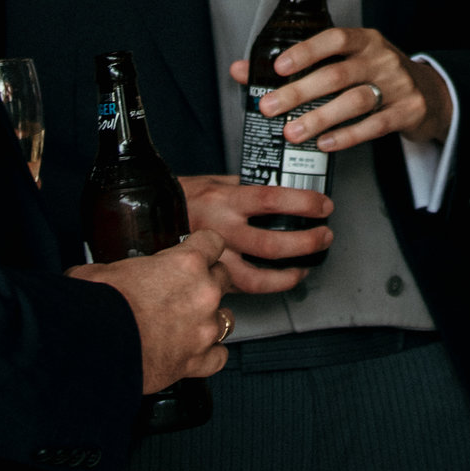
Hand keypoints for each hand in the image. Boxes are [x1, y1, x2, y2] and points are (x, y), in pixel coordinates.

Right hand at [68, 229, 232, 392]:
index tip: (197, 250)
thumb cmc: (98, 309)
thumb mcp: (101, 272)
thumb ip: (114, 269)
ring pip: (227, 318)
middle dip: (207, 281)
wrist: (95, 348)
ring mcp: (204, 329)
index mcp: (185, 263)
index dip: (203, 246)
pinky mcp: (197, 361)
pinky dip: (210, 355)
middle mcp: (203, 294)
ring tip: (191, 322)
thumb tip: (95, 275)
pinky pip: (219, 357)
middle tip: (185, 289)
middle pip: (223, 278)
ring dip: (211, 318)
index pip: (213, 242)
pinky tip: (196, 352)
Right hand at [180, 173, 331, 294]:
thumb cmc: (181, 198)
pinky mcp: (209, 278)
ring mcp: (214, 260)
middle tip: (324, 237)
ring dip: (288, 276)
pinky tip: (279, 280)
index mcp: (224, 201)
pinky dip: (264, 288)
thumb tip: (278, 189)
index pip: (271, 199)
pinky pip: (241, 289)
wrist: (145, 219)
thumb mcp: (214, 181)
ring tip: (305, 268)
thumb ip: (245, 187)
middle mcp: (221, 231)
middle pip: (271, 244)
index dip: (303, 204)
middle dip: (306, 243)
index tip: (323, 205)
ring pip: (257, 278)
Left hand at [232, 26, 449, 153]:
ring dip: (320, 118)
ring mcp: (398, 85)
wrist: (431, 94)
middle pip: (338, 74)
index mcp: (365, 40)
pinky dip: (347, 136)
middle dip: (300, 92)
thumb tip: (242, 71)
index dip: (306, 51)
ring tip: (293, 133)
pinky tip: (325, 144)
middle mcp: (382, 58)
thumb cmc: (377, 76)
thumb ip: (300, 66)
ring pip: (355, 101)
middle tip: (271, 108)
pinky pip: (375, 125)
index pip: (335, 38)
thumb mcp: (348, 62)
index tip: (278, 67)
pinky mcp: (408, 111)